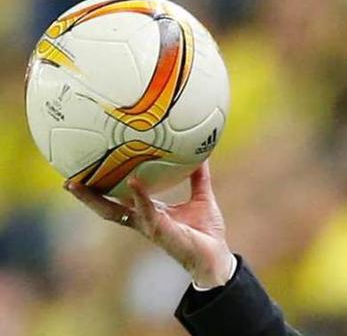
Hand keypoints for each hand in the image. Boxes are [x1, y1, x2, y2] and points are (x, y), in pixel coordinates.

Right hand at [66, 161, 234, 288]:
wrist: (216, 256)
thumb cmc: (206, 231)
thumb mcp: (201, 198)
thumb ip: (198, 178)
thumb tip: (201, 153)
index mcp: (149, 211)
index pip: (119, 198)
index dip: (103, 187)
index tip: (87, 170)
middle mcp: (143, 219)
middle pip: (106, 207)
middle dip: (86, 196)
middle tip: (67, 180)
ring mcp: (148, 225)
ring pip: (115, 212)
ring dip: (95, 199)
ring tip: (79, 184)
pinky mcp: (160, 230)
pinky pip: (146, 210)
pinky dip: (139, 196)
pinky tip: (133, 181)